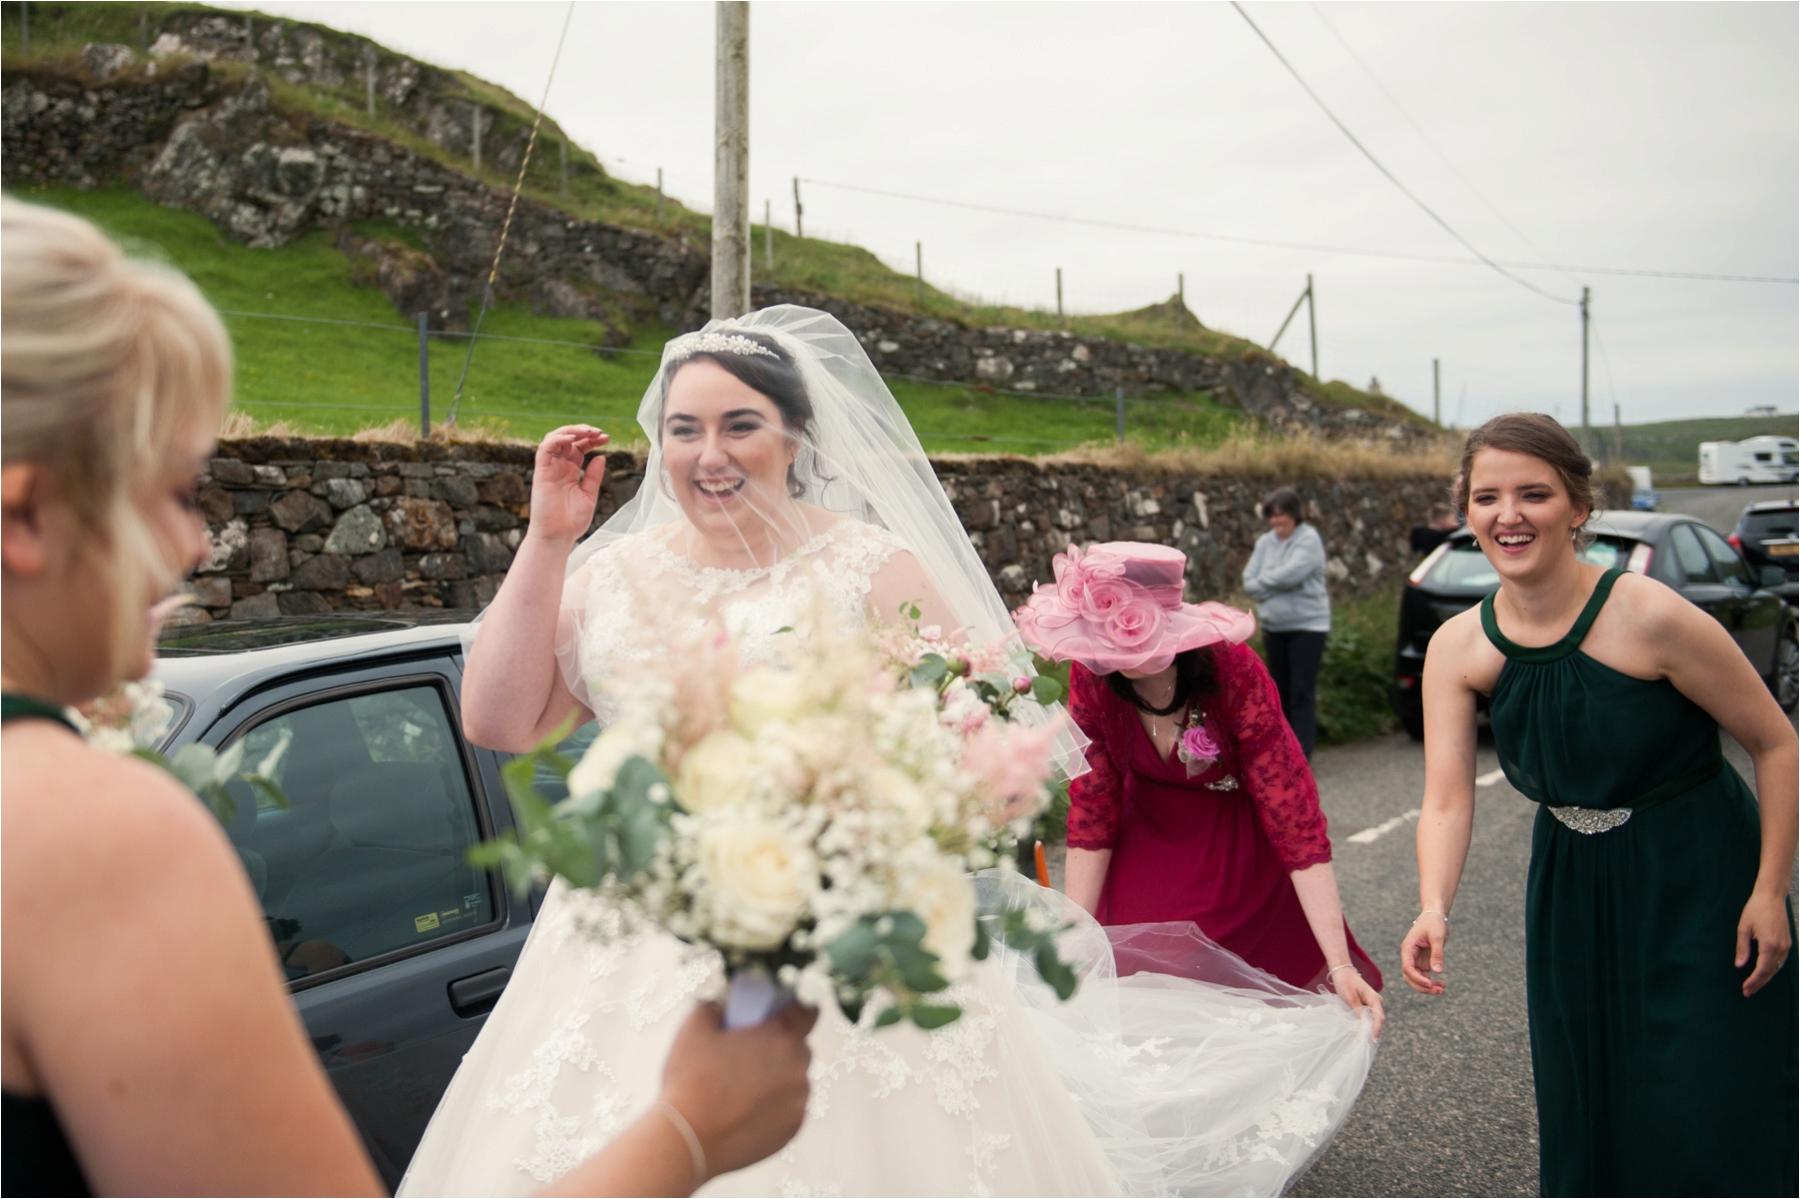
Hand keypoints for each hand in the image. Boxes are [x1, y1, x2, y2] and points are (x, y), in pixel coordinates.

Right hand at [528, 425, 608, 545]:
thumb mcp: (589, 495)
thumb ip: (594, 476)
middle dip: (585, 432)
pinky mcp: (541, 472)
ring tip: (589, 431)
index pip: (579, 447)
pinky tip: (572, 439)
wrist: (557, 537)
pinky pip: (544, 448)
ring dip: (571, 431)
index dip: (592, 439)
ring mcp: (549, 468)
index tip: (607, 438)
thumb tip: (602, 456)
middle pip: (569, 439)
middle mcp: (559, 467)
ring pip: (555, 439)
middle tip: (601, 433)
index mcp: (570, 471)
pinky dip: (557, 439)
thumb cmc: (572, 521)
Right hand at [659, 1001, 816, 1179]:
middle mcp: (798, 1067)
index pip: (807, 1012)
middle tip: (750, 1055)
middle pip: (798, 1048)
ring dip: (778, 1079)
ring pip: (795, 1081)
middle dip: (780, 1048)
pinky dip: (775, 1107)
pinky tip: (747, 1111)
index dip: (795, 1010)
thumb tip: (722, 1006)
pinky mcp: (792, 1129)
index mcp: (780, 1036)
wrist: (687, 1140)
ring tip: (743, 1088)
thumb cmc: (689, 1080)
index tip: (781, 1015)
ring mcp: (798, 1101)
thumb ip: (715, 1006)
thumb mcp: (695, 1027)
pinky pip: (789, 1109)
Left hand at [1331, 967, 1385, 1038]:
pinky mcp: (1366, 1005)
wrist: (1342, 972)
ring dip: (1368, 1028)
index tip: (1372, 1039)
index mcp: (1374, 999)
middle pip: (1377, 1020)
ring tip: (1363, 1040)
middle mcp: (1376, 1002)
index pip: (1379, 1017)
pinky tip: (1359, 1030)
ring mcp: (1372, 1003)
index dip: (1376, 1029)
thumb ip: (1357, 1011)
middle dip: (1373, 1031)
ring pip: (1372, 1019)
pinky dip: (1364, 1023)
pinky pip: (1368, 1016)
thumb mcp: (1350, 998)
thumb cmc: (1345, 982)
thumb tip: (1362, 1026)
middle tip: (1367, 1044)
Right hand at [1399, 912, 1446, 994]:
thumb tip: (1437, 972)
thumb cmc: (1434, 923)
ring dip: (1427, 987)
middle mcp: (1409, 956)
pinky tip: (1442, 985)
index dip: (1417, 978)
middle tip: (1438, 991)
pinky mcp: (1423, 962)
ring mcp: (1416, 960)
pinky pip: (1424, 976)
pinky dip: (1432, 982)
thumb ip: (1437, 954)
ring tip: (1441, 990)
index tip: (1430, 984)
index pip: (1407, 967)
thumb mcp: (1437, 936)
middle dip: (1422, 986)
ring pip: (1416, 979)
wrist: (1434, 916)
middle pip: (1409, 977)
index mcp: (1408, 948)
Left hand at [1735, 891, 1791, 997]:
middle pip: (1770, 972)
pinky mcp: (1788, 942)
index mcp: (1769, 945)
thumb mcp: (1743, 928)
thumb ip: (1742, 948)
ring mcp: (1787, 945)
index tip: (1745, 989)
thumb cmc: (1755, 910)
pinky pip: (1781, 961)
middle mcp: (1781, 948)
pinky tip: (1764, 972)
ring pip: (1777, 968)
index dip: (1753, 981)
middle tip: (1748, 992)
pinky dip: (1772, 969)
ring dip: (1766, 977)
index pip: (1762, 970)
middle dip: (1759, 983)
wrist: (1772, 896)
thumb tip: (1739, 965)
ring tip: (1754, 986)